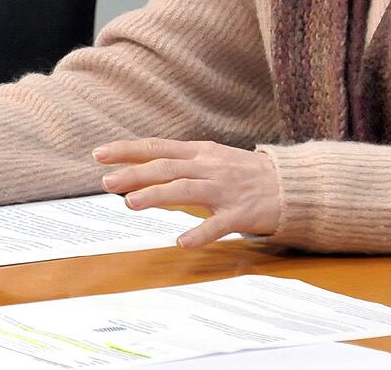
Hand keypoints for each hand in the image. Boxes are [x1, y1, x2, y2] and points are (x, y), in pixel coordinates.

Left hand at [95, 138, 279, 246]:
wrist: (291, 184)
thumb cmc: (245, 173)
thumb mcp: (212, 159)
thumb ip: (180, 164)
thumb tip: (140, 171)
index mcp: (200, 152)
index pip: (157, 147)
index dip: (127, 150)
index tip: (99, 154)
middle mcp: (209, 167)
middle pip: (166, 167)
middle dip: (134, 174)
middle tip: (107, 183)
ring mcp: (225, 189)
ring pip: (186, 189)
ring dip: (157, 196)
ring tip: (132, 204)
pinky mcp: (241, 213)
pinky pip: (218, 225)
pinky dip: (199, 233)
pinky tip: (182, 242)